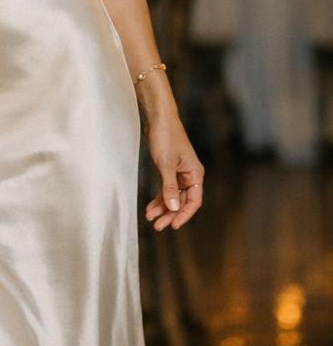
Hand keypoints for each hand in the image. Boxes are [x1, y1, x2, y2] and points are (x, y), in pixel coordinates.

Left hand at [142, 106, 203, 230]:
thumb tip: (172, 208)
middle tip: (158, 226)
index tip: (173, 225)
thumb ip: (168, 187)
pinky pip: (166, 188)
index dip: (184, 214)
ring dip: (162, 207)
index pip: (193, 201)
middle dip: (170, 214)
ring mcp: (179, 172)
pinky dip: (159, 197)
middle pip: (182, 200)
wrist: (158, 119)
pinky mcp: (169, 168)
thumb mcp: (165, 164)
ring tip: (150, 218)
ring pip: (172, 196)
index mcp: (195, 174)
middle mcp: (190, 175)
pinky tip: (150, 207)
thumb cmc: (165, 137)